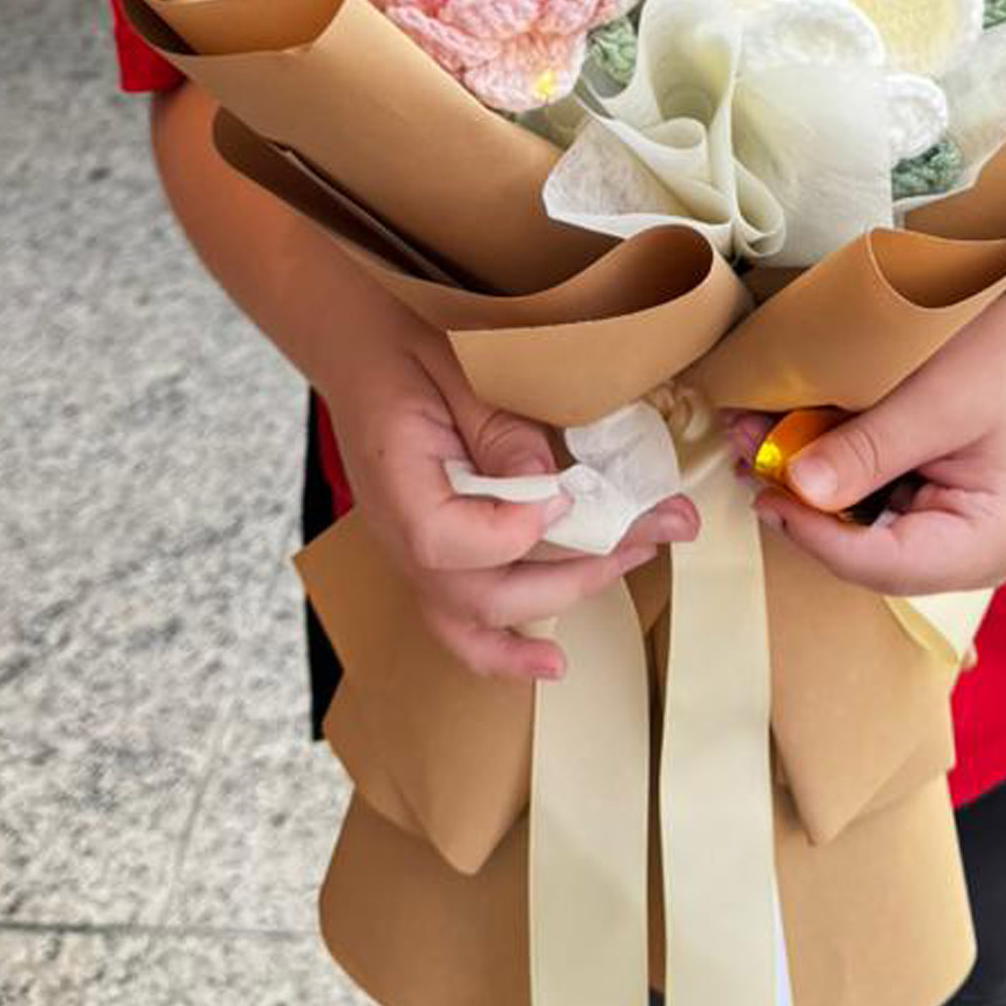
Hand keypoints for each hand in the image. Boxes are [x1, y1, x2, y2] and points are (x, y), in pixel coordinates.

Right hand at [320, 336, 696, 686]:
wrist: (364, 347)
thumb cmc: (407, 343)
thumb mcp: (455, 363)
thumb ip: (499, 428)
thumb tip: (552, 488)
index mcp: (394, 478)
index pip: (443, 540)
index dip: (509, 533)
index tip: (564, 500)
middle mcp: (396, 532)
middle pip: (476, 593)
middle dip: (570, 574)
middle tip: (641, 537)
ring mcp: (411, 553)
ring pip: (469, 623)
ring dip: (546, 619)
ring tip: (621, 599)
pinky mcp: (432, 557)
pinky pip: (459, 620)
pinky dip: (502, 649)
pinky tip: (549, 662)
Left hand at [734, 293, 1005, 597]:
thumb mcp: (938, 396)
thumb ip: (870, 448)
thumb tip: (797, 487)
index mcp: (990, 541)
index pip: (886, 566)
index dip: (816, 535)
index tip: (766, 489)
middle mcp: (974, 554)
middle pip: (867, 554)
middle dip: (803, 505)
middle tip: (746, 448)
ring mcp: (955, 533)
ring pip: (861, 528)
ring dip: (808, 485)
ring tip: (756, 433)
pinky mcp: (936, 506)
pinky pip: (873, 502)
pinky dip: (834, 470)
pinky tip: (794, 431)